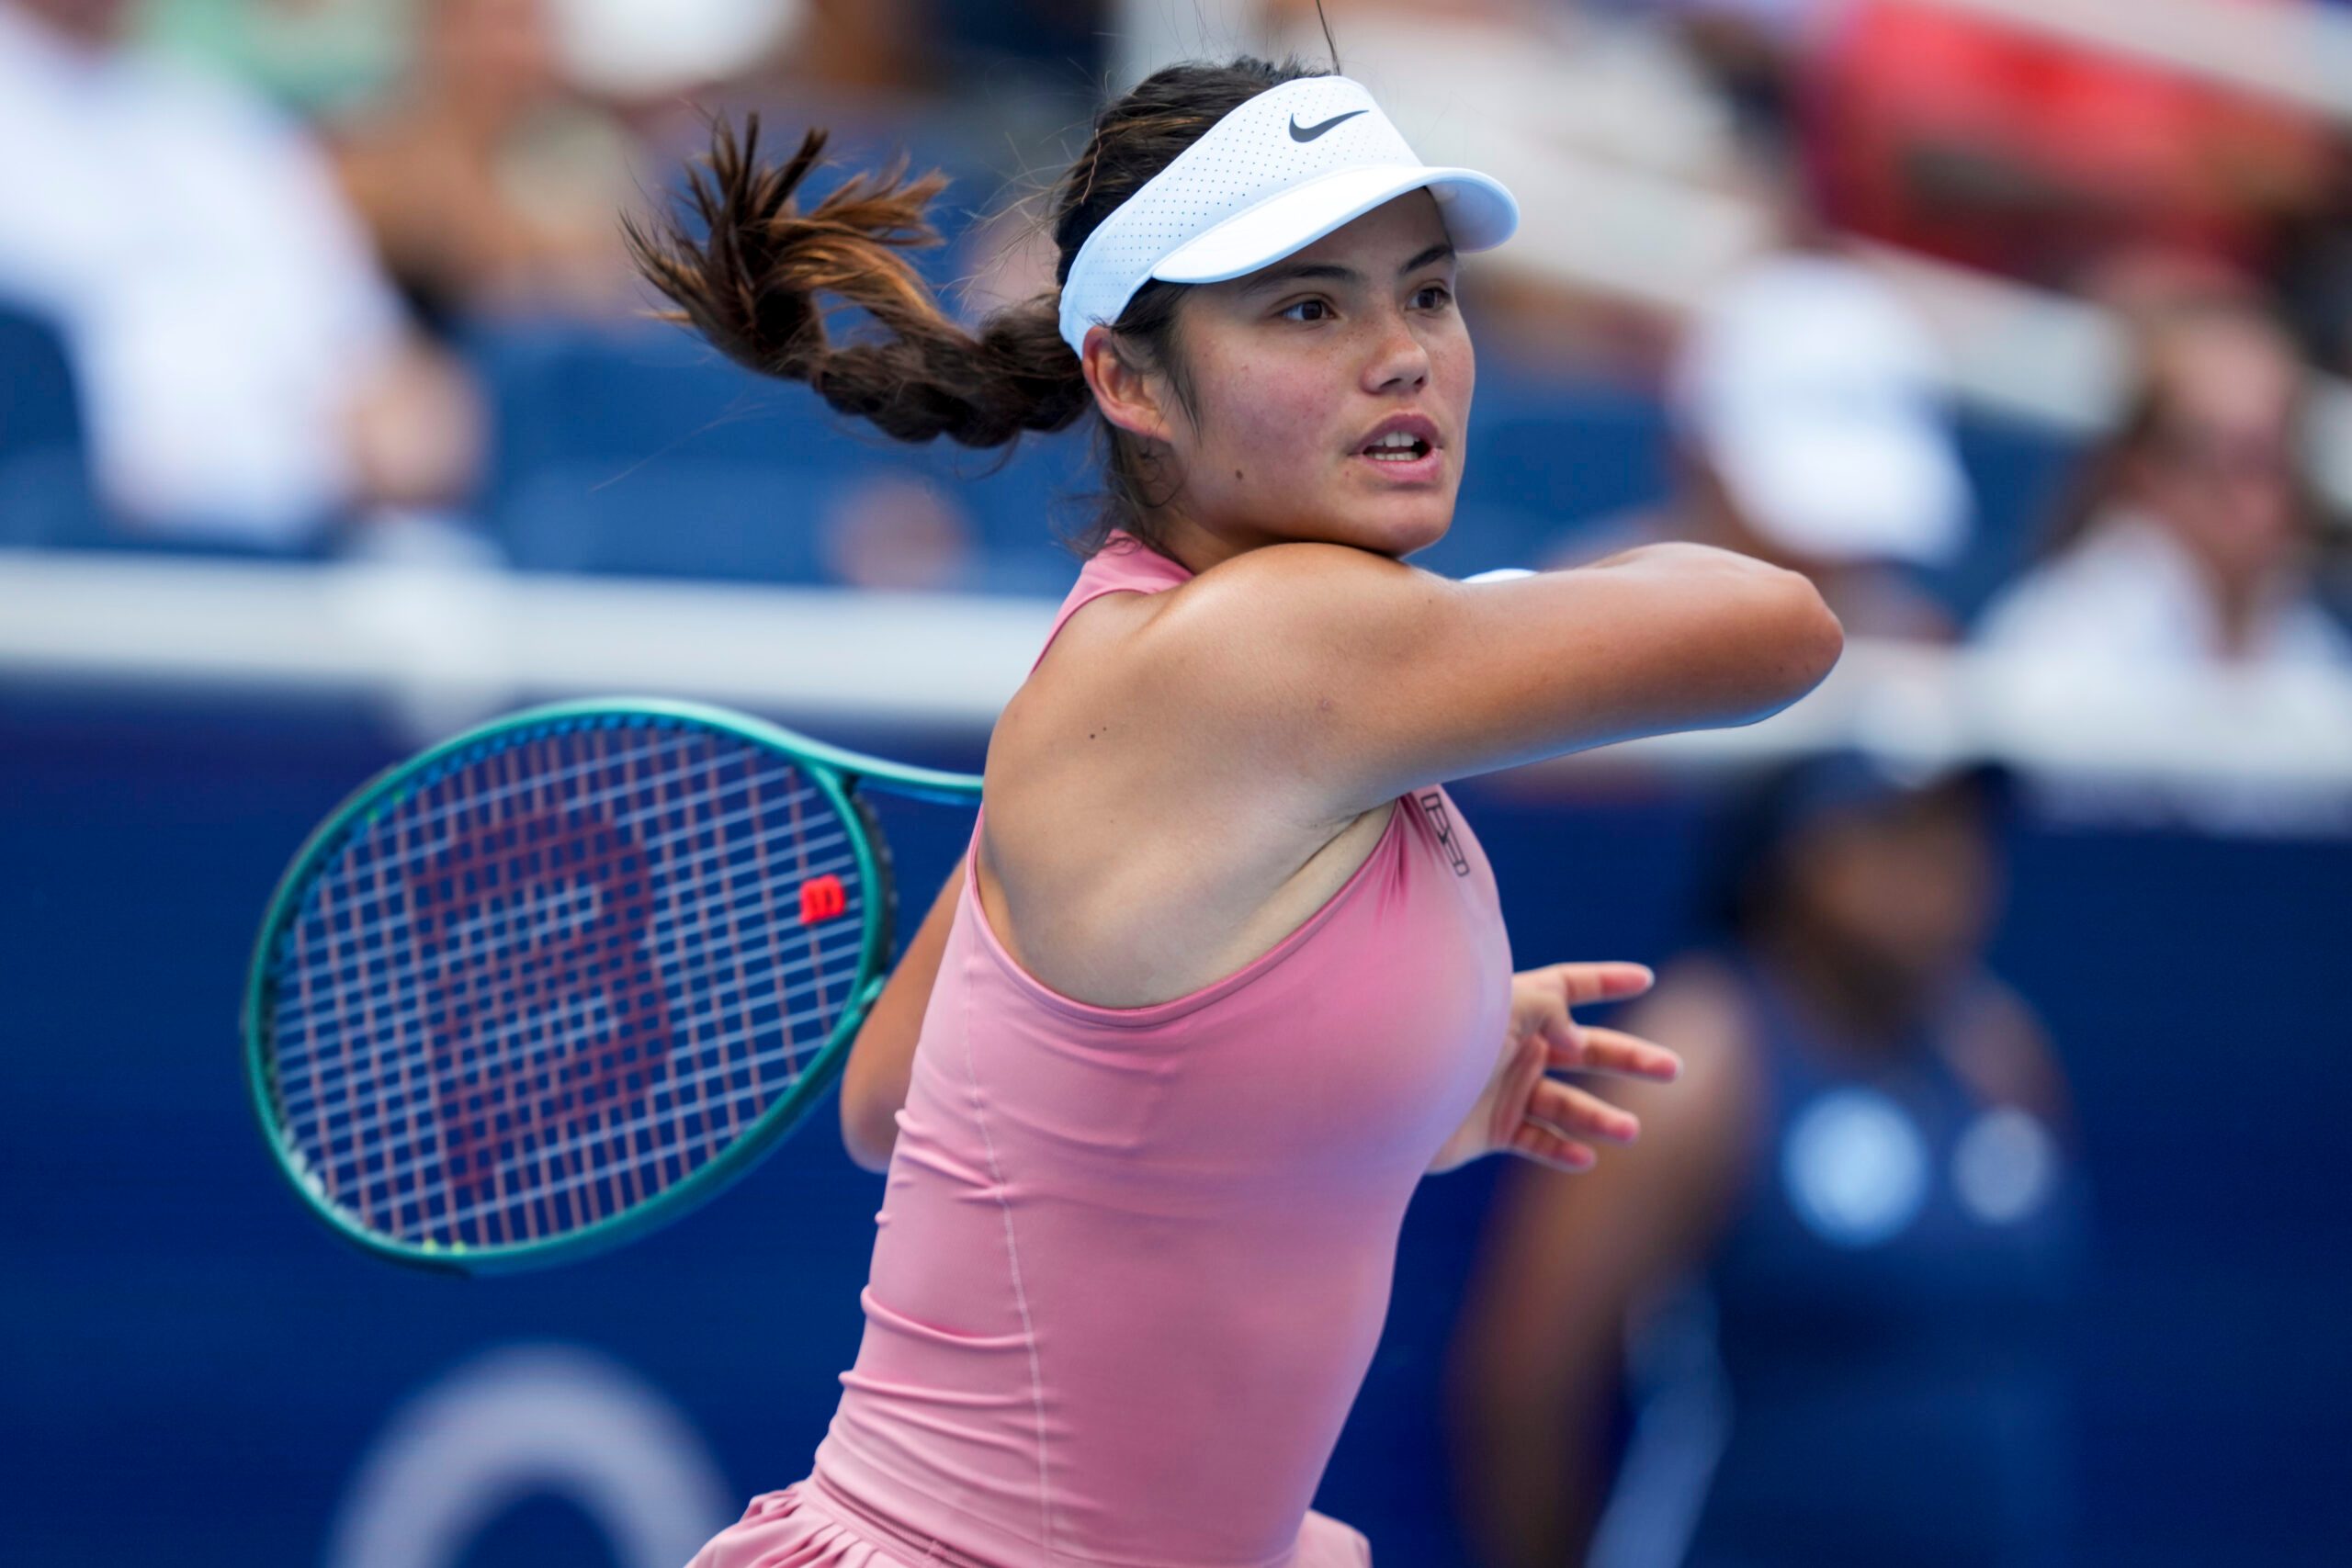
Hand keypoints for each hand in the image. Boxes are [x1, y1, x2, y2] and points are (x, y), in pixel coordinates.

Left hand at [1427, 962, 1679, 1174]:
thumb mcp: (1504, 1006)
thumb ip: (1550, 1009)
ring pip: (1566, 1104)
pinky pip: (1536, 1141)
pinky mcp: (1489, 1130)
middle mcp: (1514, 1047)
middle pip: (1585, 1049)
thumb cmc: (1447, 1039)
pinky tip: (1584, 1159)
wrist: (1391, 1096)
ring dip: (1601, 1118)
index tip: (1645, 978)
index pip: (1569, 986)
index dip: (1606, 980)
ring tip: (1631, 1131)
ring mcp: (1503, 1089)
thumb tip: (1579, 1039)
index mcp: (1516, 1007)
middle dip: (1630, 1058)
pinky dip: (1561, 1151)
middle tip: (1675, 1069)